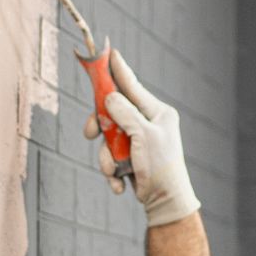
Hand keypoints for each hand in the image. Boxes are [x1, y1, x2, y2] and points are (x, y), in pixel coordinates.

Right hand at [83, 48, 201, 226]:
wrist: (165, 202)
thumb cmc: (161, 167)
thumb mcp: (143, 136)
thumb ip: (126, 114)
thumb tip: (110, 97)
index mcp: (157, 112)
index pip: (132, 86)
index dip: (117, 70)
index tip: (108, 52)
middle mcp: (147, 123)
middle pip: (113, 112)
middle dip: (100, 127)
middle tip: (90, 133)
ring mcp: (138, 141)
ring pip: (108, 139)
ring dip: (107, 158)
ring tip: (115, 172)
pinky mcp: (130, 158)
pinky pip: (111, 157)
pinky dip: (113, 172)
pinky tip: (121, 184)